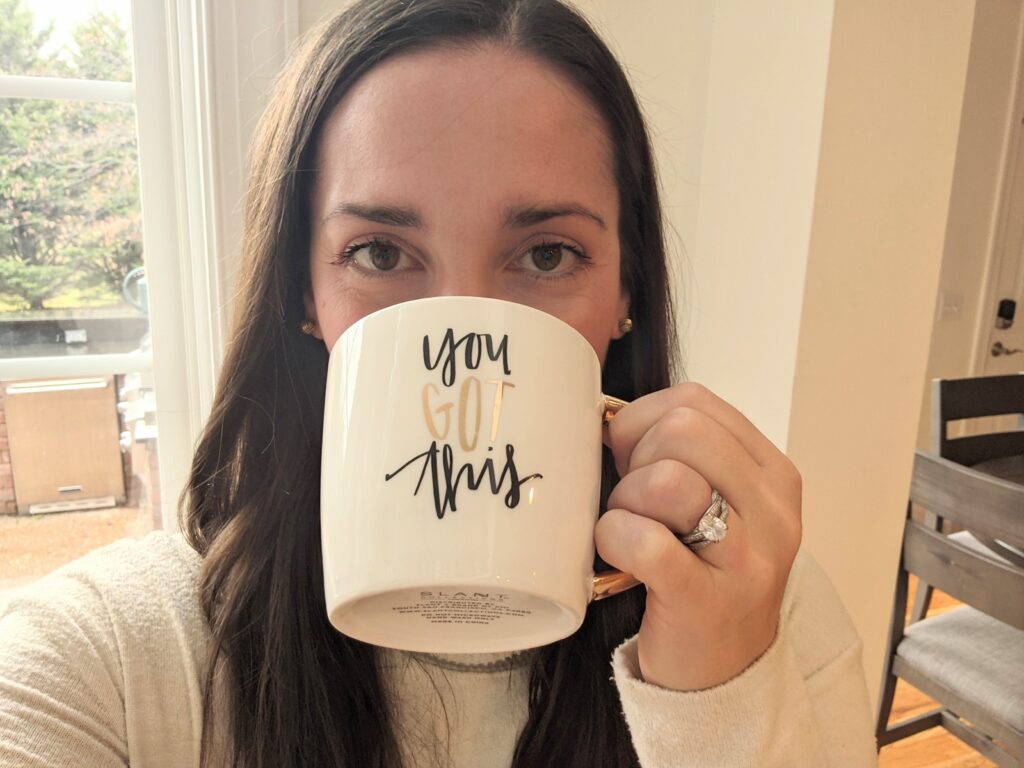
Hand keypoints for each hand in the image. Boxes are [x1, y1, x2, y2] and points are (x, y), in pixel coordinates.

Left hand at [595, 382, 801, 690]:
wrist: (725, 669)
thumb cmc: (703, 571)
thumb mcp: (717, 501)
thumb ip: (681, 452)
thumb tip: (608, 416)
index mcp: (772, 472)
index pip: (695, 402)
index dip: (643, 420)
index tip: (635, 459)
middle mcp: (773, 508)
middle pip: (681, 429)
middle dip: (636, 457)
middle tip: (635, 499)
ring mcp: (748, 556)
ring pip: (667, 479)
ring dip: (627, 501)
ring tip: (634, 529)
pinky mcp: (709, 600)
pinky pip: (646, 541)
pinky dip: (616, 538)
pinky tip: (621, 556)